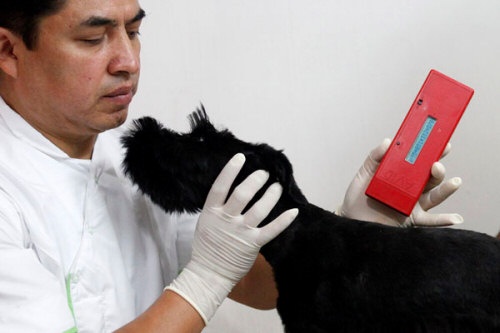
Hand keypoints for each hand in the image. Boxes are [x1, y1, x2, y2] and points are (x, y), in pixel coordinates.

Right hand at [165, 153, 297, 323]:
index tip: (241, 157)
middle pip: (243, 194)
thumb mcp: (206, 222)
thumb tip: (232, 189)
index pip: (221, 186)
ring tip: (276, 187)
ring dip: (271, 195)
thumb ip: (218, 207)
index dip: (230, 171)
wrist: (208, 273)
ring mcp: (240, 232)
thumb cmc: (207, 247)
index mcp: (212, 212)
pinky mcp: (253, 244)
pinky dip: (284, 221)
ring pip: (260, 209)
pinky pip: (271, 230)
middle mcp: (226, 219)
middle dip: (256, 180)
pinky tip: (294, 211)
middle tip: (264, 174)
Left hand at [337, 139, 462, 226]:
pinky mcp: (411, 219)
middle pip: (430, 177)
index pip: (420, 161)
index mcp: (402, 174)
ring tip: (455, 182)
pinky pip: (430, 220)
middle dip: (437, 168)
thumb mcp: (365, 173)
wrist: (351, 219)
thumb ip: (375, 157)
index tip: (441, 141)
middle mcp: (412, 188)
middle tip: (436, 164)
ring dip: (446, 189)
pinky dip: (444, 220)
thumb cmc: (357, 196)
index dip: (432, 151)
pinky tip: (456, 218)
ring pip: (435, 195)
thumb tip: (388, 141)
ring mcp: (413, 204)